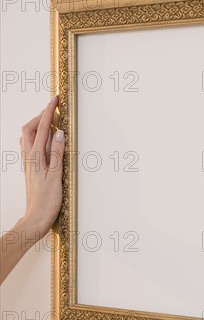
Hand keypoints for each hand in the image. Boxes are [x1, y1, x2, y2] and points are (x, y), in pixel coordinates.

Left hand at [19, 96, 64, 237]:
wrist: (35, 220)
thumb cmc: (47, 202)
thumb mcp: (56, 176)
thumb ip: (57, 153)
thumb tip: (59, 133)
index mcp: (36, 158)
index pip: (41, 128)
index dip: (48, 112)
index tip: (54, 100)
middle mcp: (30, 159)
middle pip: (29, 129)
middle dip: (40, 116)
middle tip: (52, 109)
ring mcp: (29, 164)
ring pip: (28, 138)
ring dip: (37, 126)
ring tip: (50, 121)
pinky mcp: (31, 170)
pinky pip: (31, 147)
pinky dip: (38, 138)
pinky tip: (46, 142)